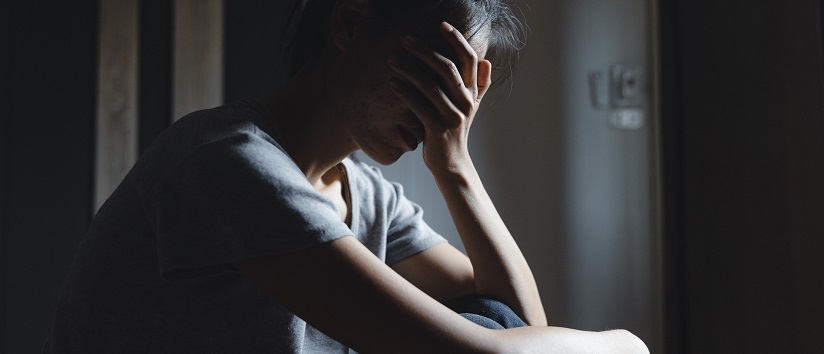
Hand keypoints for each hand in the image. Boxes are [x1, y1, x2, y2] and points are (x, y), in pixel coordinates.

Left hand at [388, 21, 492, 175]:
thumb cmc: (455, 131)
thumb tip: (486, 61)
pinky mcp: (437, 129)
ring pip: (430, 85)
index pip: (469, 59)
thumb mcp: (470, 107)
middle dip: (424, 51)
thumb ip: (479, 85)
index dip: (457, 39)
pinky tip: (392, 83)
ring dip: (408, 69)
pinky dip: (404, 92)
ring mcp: (452, 116)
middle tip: (405, 40)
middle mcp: (466, 102)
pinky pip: (418, 105)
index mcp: (473, 93)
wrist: (451, 163)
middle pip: (447, 68)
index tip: (441, 25)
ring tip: (391, 60)